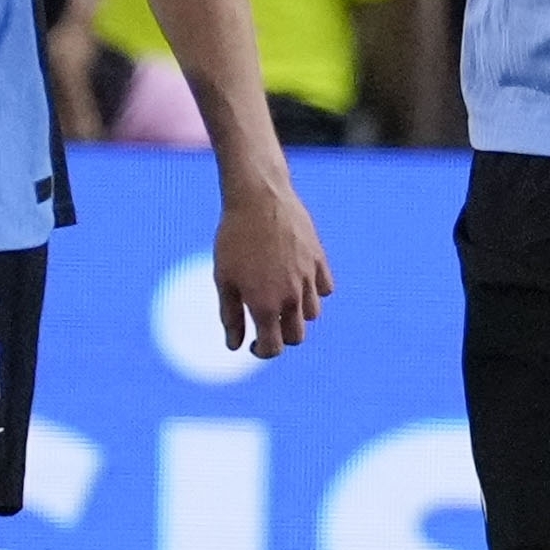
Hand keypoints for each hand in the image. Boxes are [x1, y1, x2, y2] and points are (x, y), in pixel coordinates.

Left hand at [215, 174, 333, 357]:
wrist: (258, 198)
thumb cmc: (234, 238)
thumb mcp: (223, 279)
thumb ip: (231, 316)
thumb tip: (235, 345)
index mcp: (265, 305)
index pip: (273, 348)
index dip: (261, 352)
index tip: (253, 344)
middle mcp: (291, 297)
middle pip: (297, 336)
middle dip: (281, 336)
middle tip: (266, 323)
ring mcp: (309, 278)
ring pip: (313, 314)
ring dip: (297, 314)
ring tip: (280, 298)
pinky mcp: (319, 260)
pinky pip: (325, 289)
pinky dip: (314, 291)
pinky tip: (298, 281)